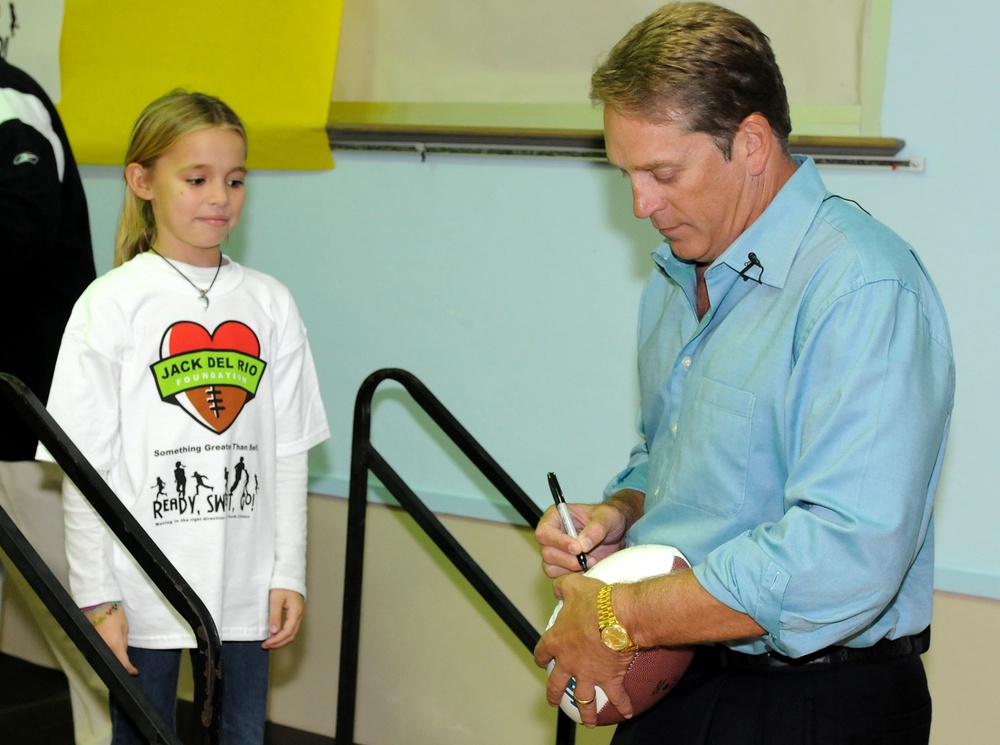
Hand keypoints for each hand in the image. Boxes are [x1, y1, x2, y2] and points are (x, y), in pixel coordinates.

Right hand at [84, 602, 137, 674]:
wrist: (96, 604)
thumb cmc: (114, 614)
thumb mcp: (124, 628)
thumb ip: (123, 643)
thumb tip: (122, 652)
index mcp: (114, 646)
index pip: (122, 663)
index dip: (129, 670)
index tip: (134, 672)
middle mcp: (102, 649)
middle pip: (111, 662)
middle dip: (118, 666)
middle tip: (126, 667)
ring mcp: (92, 646)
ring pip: (102, 658)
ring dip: (109, 660)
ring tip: (116, 661)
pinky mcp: (86, 643)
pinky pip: (95, 652)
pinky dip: (101, 654)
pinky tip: (106, 653)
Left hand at [261, 589, 304, 648]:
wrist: (288, 576)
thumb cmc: (282, 586)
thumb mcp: (276, 600)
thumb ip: (275, 616)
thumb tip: (274, 631)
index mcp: (296, 612)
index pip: (287, 632)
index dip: (277, 640)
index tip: (266, 643)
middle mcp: (299, 615)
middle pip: (291, 635)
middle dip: (279, 642)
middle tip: (266, 645)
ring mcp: (299, 615)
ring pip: (292, 633)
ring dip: (281, 639)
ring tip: (270, 642)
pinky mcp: (296, 613)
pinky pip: (291, 628)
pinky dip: (283, 634)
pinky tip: (275, 634)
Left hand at [533, 574, 635, 727]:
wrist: (616, 617)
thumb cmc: (593, 601)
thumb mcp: (573, 586)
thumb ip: (562, 587)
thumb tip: (557, 586)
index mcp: (557, 641)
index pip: (542, 652)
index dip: (541, 657)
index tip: (542, 661)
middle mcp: (569, 662)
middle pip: (556, 684)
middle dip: (553, 694)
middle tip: (552, 701)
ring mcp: (588, 674)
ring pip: (583, 698)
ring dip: (584, 711)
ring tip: (585, 721)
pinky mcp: (609, 679)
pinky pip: (616, 697)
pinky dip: (622, 706)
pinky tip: (627, 713)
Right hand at [535, 490, 642, 577]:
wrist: (617, 531)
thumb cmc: (609, 517)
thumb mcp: (607, 517)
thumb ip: (596, 528)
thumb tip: (582, 545)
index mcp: (555, 517)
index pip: (544, 532)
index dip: (558, 542)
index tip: (577, 548)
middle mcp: (552, 536)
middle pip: (547, 553)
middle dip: (568, 560)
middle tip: (590, 559)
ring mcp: (556, 553)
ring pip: (551, 568)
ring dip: (572, 570)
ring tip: (592, 562)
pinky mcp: (563, 567)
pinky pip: (561, 578)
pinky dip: (575, 577)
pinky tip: (589, 569)